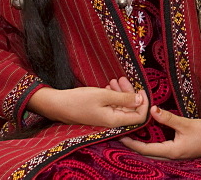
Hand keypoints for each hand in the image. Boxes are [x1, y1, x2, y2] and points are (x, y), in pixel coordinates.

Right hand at [28, 77, 147, 127]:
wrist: (56, 104)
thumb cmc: (79, 100)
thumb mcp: (104, 95)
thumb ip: (124, 98)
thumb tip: (141, 100)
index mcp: (114, 121)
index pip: (139, 117)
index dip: (144, 104)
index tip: (141, 89)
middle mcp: (111, 122)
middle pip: (130, 109)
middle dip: (130, 93)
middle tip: (123, 79)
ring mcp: (105, 118)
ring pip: (120, 106)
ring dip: (121, 92)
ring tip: (115, 80)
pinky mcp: (99, 114)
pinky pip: (112, 105)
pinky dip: (113, 95)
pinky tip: (108, 85)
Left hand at [120, 107, 200, 159]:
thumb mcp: (187, 123)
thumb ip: (168, 118)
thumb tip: (152, 110)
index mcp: (171, 151)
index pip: (145, 149)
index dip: (131, 142)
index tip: (120, 134)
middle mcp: (171, 155)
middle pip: (146, 153)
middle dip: (133, 145)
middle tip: (121, 134)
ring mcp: (175, 154)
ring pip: (153, 152)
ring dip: (142, 144)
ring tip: (132, 134)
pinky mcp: (179, 150)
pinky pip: (160, 148)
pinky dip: (152, 142)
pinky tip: (149, 135)